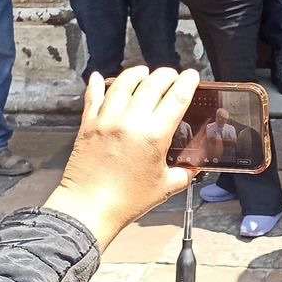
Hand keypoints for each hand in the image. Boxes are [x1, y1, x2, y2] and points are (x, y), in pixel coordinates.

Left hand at [42, 65, 199, 248]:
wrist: (88, 209)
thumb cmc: (128, 201)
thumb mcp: (165, 187)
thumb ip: (184, 173)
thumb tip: (194, 166)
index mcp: (154, 135)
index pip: (177, 97)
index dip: (187, 81)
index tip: (191, 76)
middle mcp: (131, 121)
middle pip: (152, 84)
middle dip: (166, 75)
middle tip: (171, 76)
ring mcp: (106, 120)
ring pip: (123, 84)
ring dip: (136, 74)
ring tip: (143, 72)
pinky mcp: (88, 125)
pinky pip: (92, 97)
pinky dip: (96, 84)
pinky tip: (99, 77)